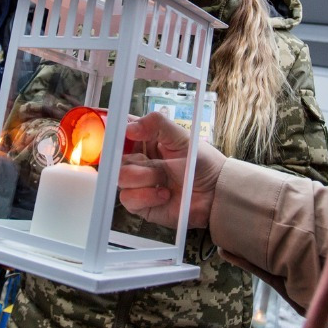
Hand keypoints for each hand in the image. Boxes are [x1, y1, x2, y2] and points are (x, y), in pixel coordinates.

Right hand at [117, 112, 223, 229]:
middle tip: (150, 161)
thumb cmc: (202, 164)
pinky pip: (128, 198)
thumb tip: (129, 127)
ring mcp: (138, 183)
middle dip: (134, 159)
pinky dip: (146, 195)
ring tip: (164, 179)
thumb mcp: (182, 137)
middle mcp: (138, 161)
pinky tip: (164, 194)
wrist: (215, 194)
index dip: (112, 132)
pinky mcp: (140, 203)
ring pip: (120, 178)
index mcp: (145, 141)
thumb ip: (157, 124)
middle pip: (113, 157)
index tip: (118, 134)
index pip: (119, 132)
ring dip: (145, 178)